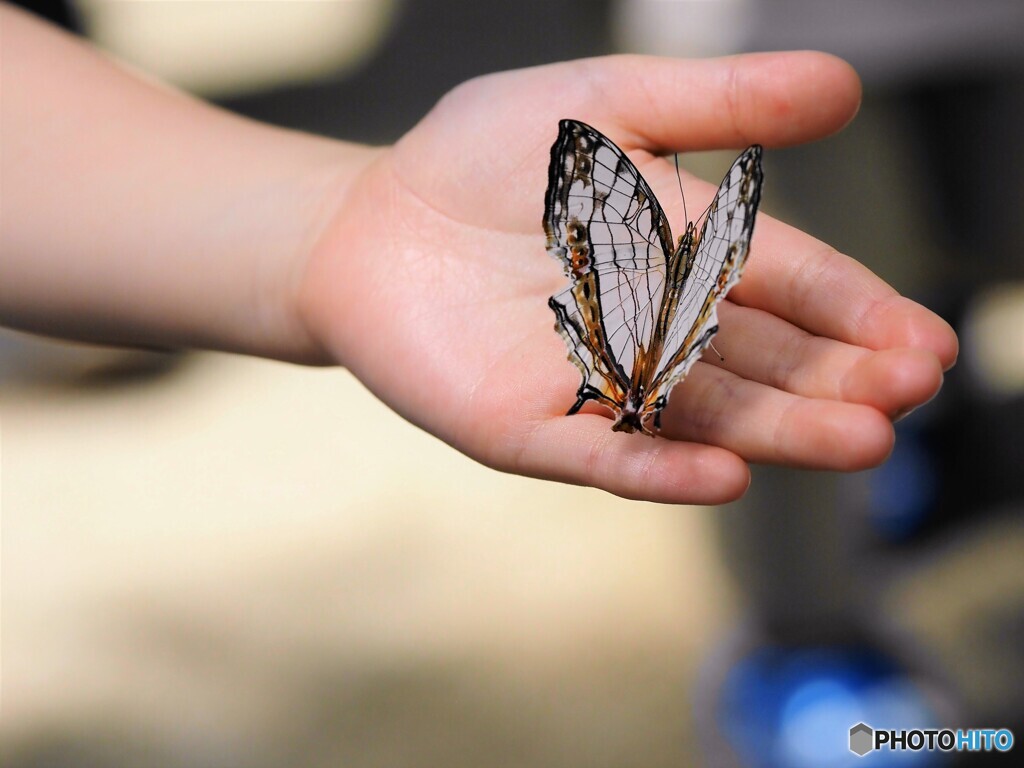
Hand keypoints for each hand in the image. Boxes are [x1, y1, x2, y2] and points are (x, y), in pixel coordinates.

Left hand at [299, 52, 957, 503]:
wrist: (369, 219)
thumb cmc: (481, 156)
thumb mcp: (605, 103)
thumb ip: (716, 100)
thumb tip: (844, 84)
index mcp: (681, 254)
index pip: (781, 284)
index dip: (852, 310)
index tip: (920, 340)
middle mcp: (653, 330)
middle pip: (757, 361)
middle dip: (834, 378)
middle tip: (909, 392)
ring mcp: (594, 384)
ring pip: (699, 413)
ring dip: (778, 430)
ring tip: (860, 438)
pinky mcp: (529, 427)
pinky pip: (600, 451)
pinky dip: (658, 465)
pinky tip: (722, 475)